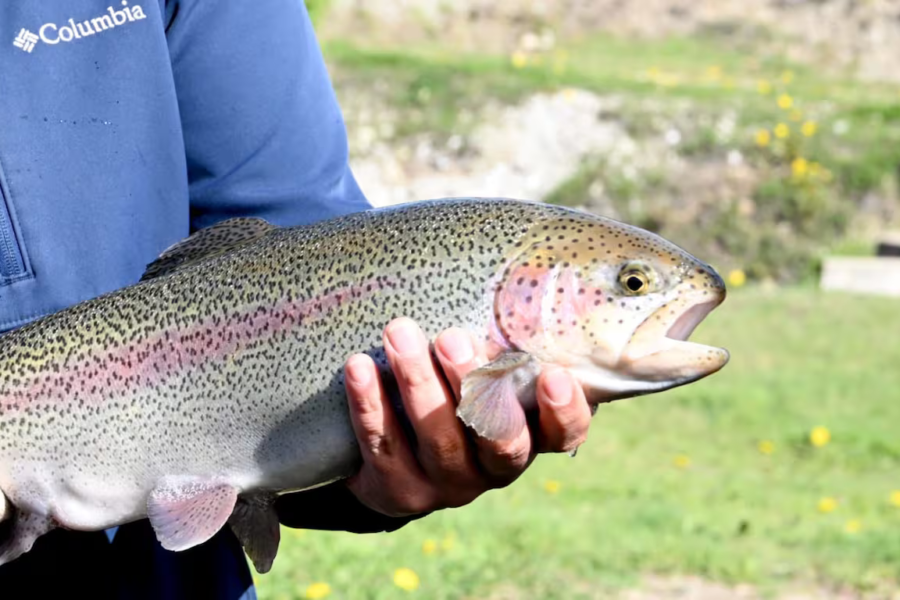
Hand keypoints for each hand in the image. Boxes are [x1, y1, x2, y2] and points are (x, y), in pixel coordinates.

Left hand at [341, 317, 593, 517]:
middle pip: (497, 439)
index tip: (553, 374)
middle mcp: (495, 468)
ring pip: (438, 440)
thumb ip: (506, 340)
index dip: (563, 410)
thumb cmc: (457, 389)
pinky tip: (358, 366)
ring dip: (417, 383)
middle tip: (450, 337)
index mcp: (530, 436)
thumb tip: (517, 267)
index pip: (563, 434)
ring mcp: (447, 485)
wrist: (396, 456)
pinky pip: (383, 448)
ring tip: (398, 332)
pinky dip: (370, 405)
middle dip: (473, 385)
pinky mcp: (399, 491)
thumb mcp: (487, 371)